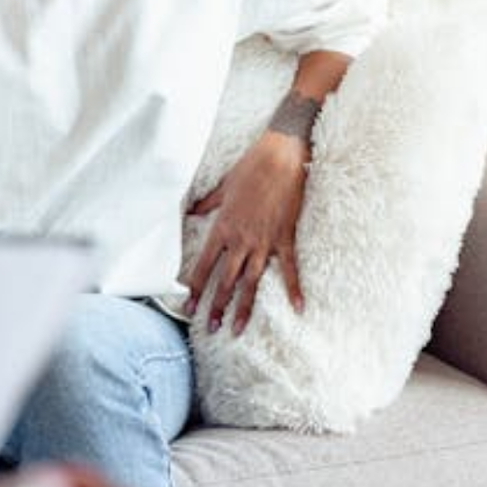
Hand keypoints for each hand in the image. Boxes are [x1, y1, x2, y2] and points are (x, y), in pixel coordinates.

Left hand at [185, 130, 308, 331]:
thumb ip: (207, 204)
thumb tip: (191, 211)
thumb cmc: (249, 168)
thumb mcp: (222, 187)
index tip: (189, 306)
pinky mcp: (285, 239)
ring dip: (244, 307)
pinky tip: (298, 308)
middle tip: (210, 328)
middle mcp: (241, 240)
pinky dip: (294, 289)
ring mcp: (264, 242)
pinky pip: (289, 269)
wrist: (280, 157)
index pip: (204, 265)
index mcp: (223, 228)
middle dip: (217, 306)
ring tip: (238, 329)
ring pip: (251, 282)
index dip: (196, 288)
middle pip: (226, 280)